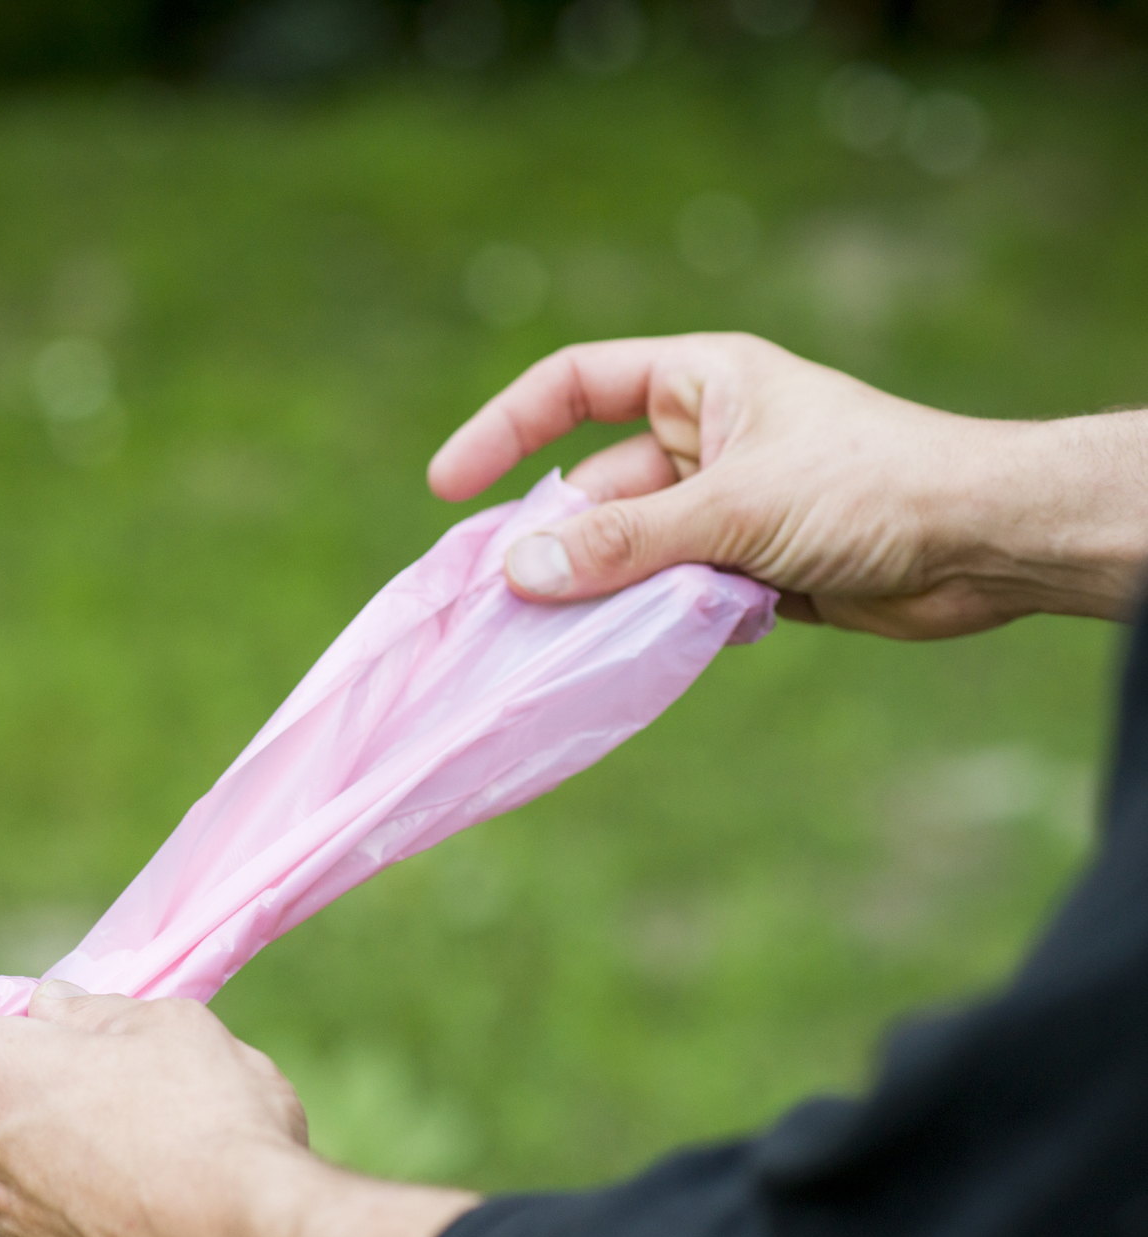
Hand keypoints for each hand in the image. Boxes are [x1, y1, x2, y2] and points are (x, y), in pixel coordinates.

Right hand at [428, 333, 1147, 638]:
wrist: (986, 547)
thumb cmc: (871, 487)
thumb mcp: (732, 509)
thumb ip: (622, 544)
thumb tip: (518, 570)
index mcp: (702, 384)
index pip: (575, 385)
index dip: (505, 428)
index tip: (450, 486)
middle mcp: (705, 440)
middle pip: (594, 487)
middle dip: (551, 541)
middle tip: (496, 600)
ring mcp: (724, 508)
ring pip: (627, 551)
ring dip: (596, 592)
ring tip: (546, 637)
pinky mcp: (748, 570)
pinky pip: (666, 594)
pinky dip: (642, 623)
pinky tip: (617, 654)